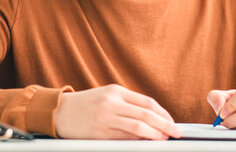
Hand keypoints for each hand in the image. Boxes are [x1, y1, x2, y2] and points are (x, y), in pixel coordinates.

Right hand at [54, 84, 181, 139]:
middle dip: (165, 125)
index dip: (163, 113)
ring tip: (163, 139)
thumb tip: (153, 117)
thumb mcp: (107, 96)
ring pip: (138, 128)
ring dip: (154, 135)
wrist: (60, 112)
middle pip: (146, 115)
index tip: (172, 122)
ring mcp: (105, 118)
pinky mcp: (100, 134)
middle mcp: (112, 103)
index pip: (147, 102)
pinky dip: (138, 141)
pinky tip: (145, 143)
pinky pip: (124, 139)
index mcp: (115, 91)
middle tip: (176, 133)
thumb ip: (128, 104)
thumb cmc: (86, 104)